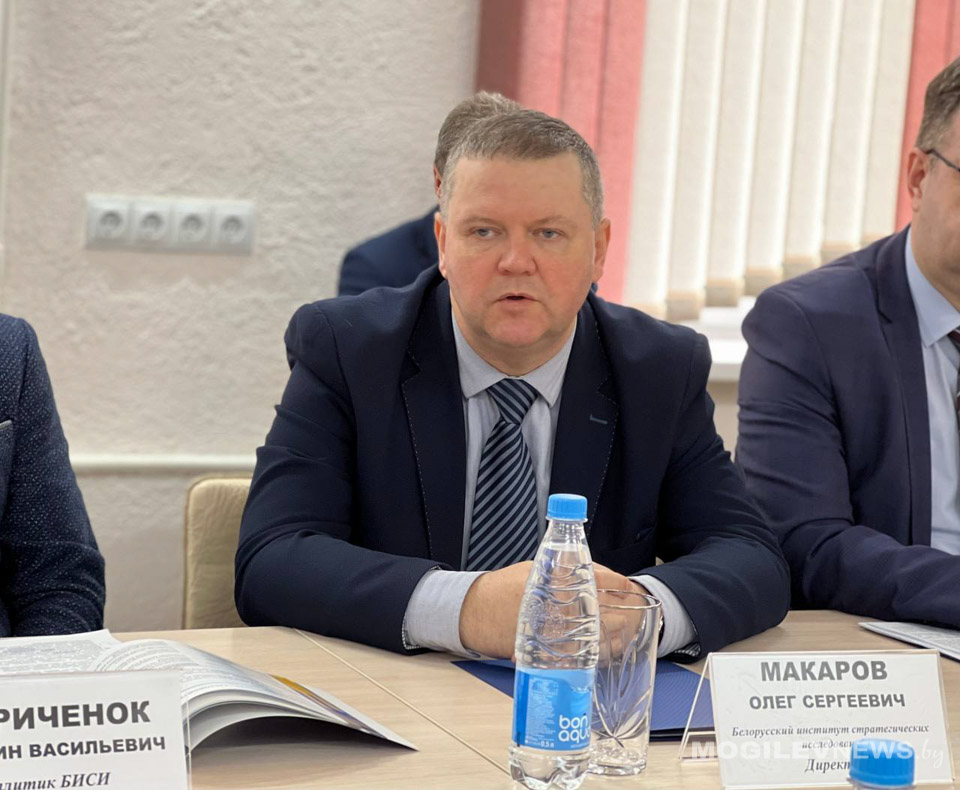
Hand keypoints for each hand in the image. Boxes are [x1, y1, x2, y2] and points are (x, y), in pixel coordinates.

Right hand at [458, 562, 646, 658]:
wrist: (477, 612)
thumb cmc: (504, 588)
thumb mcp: (536, 569)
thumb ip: (566, 572)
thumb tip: (595, 576)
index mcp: (559, 579)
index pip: (605, 579)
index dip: (621, 584)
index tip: (628, 587)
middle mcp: (561, 605)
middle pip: (610, 611)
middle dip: (627, 612)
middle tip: (634, 611)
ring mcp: (559, 631)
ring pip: (602, 636)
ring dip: (617, 634)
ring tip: (624, 630)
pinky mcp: (552, 653)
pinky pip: (585, 656)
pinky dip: (598, 652)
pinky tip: (603, 647)